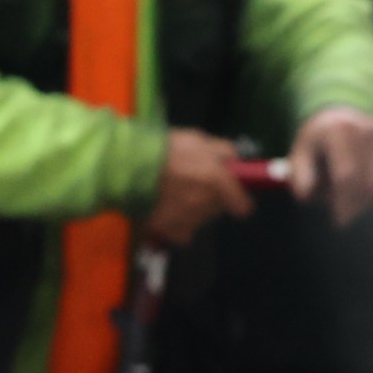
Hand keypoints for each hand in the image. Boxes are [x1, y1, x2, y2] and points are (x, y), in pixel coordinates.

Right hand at [145, 127, 257, 246]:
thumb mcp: (199, 140)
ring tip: (177, 194)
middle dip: (213, 199)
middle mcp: (205, 205)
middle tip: (196, 183)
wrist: (130, 167)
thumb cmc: (166, 149)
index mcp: (217, 182)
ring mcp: (186, 220)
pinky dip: (178, 225)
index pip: (242, 206)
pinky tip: (169, 211)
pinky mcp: (167, 231)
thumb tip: (235, 162)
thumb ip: (224, 152)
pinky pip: (181, 233)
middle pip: (218, 210)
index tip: (235, 196)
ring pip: (200, 220)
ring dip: (195, 211)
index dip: (240, 200)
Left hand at [290, 107, 372, 226]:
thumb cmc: (318, 141)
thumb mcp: (300, 152)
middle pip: (368, 182)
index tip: (338, 221)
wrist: (341, 116)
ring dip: (368, 198)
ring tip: (351, 198)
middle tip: (343, 216)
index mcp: (341, 130)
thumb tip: (306, 196)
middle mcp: (369, 129)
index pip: (347, 174)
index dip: (343, 201)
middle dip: (356, 205)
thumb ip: (300, 175)